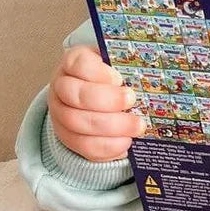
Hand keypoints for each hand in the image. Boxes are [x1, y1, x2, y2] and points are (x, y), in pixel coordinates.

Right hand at [48, 45, 146, 160]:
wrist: (96, 97)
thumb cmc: (110, 78)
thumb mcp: (117, 63)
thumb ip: (128, 66)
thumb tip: (150, 76)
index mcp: (73, 63)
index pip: (78, 64)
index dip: (98, 72)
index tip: (119, 79)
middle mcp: (61, 87)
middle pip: (76, 96)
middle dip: (108, 102)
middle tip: (133, 102)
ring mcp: (60, 114)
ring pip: (77, 124)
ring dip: (111, 128)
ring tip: (137, 127)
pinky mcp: (68, 137)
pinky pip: (83, 147)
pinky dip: (107, 147)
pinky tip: (126, 143)